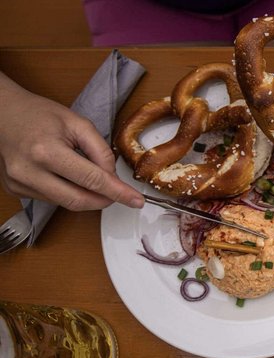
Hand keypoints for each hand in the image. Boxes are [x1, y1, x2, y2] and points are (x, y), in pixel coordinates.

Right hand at [0, 79, 143, 210]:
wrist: (2, 113)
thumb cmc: (39, 114)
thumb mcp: (77, 123)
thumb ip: (99, 150)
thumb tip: (112, 176)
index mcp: (46, 152)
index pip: (91, 180)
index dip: (117, 193)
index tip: (136, 201)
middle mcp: (29, 172)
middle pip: (78, 200)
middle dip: (104, 200)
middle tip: (119, 194)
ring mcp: (19, 184)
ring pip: (65, 203)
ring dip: (86, 196)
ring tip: (90, 177)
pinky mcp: (15, 190)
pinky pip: (51, 199)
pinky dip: (67, 192)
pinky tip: (67, 176)